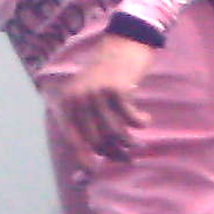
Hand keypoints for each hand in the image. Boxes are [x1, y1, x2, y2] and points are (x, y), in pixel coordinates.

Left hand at [54, 34, 152, 162]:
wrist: (124, 42)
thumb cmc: (109, 75)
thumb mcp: (91, 95)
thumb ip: (89, 122)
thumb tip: (93, 160)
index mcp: (69, 101)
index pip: (73, 137)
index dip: (83, 157)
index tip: (95, 171)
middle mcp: (79, 98)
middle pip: (96, 139)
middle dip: (113, 152)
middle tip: (128, 156)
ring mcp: (97, 93)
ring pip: (114, 132)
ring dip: (129, 141)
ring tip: (138, 142)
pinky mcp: (117, 89)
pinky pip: (130, 119)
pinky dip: (140, 123)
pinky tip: (144, 119)